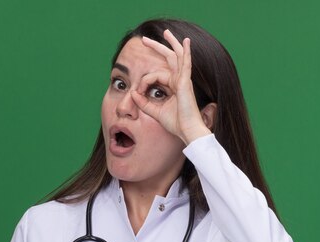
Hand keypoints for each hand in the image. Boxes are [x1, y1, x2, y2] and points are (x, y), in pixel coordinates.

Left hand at [130, 30, 212, 144]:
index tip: (137, 93)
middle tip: (144, 40)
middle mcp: (179, 81)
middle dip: (157, 47)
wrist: (187, 131)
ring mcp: (183, 80)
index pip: (155, 75)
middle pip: (169, 58)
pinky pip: (185, 64)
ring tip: (166, 32)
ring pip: (177, 56)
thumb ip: (143, 103)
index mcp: (174, 87)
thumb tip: (132, 93)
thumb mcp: (155, 112)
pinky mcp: (186, 82)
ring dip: (171, 43)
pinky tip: (186, 41)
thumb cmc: (176, 123)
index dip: (143, 82)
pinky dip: (186, 52)